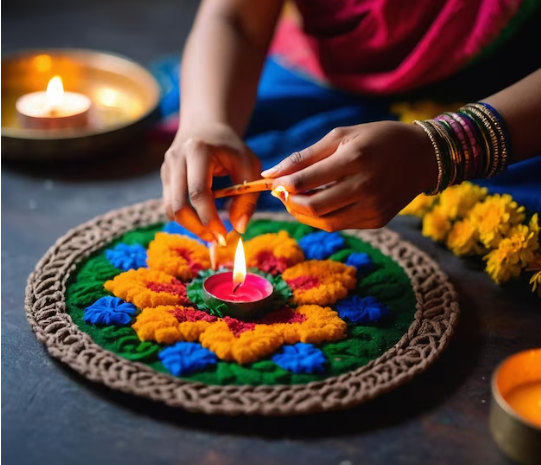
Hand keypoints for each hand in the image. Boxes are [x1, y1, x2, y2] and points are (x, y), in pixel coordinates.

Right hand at [161, 122, 261, 240]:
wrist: (206, 126)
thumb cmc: (231, 148)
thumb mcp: (249, 167)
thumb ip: (247, 197)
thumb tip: (239, 228)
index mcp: (198, 150)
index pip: (198, 192)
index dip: (209, 218)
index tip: (224, 235)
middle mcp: (176, 158)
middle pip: (179, 205)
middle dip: (197, 227)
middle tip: (217, 239)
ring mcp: (166, 168)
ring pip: (170, 209)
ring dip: (190, 226)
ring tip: (211, 233)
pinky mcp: (164, 177)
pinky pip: (170, 205)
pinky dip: (185, 219)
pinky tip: (202, 222)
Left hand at [262, 121, 436, 230]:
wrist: (422, 156)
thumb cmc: (376, 139)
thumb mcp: (341, 136)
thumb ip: (305, 156)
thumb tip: (270, 173)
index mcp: (354, 159)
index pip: (305, 181)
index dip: (282, 184)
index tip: (274, 181)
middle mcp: (365, 186)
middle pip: (312, 207)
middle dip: (289, 202)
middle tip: (283, 193)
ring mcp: (373, 207)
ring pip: (324, 222)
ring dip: (303, 213)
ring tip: (298, 199)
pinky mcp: (378, 221)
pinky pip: (340, 224)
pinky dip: (323, 217)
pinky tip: (322, 203)